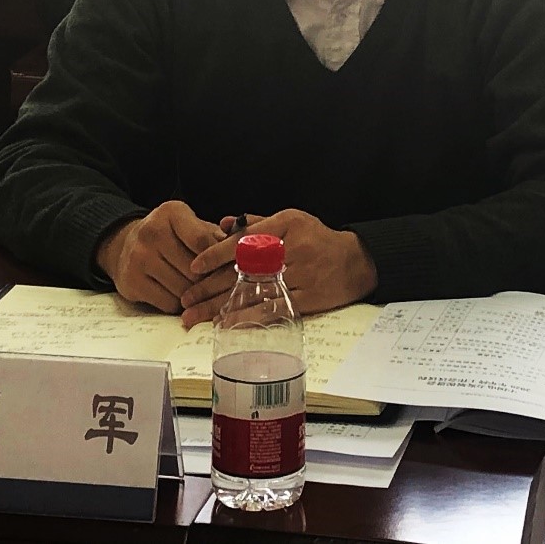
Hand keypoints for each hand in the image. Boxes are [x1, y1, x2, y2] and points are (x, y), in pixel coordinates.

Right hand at [95, 201, 224, 313]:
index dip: (218, 258)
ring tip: (202, 291)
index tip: (228, 267)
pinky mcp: (131, 282)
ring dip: (196, 294)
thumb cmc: (170, 236)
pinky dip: (180, 305)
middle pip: (193, 269)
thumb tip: (237, 250)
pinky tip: (182, 296)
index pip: (202, 240)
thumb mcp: (190, 225)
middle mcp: (150, 232)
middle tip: (220, 285)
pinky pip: (168, 303)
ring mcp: (138, 258)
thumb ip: (214, 235)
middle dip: (210, 280)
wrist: (126, 246)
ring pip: (182, 289)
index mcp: (171, 213)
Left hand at [179, 209, 378, 327]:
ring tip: (196, 317)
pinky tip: (228, 324)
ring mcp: (301, 274)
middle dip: (210, 286)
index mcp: (286, 224)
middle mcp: (292, 248)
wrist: (358, 261)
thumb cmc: (319, 239)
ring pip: (253, 292)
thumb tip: (224, 223)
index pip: (243, 239)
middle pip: (242, 269)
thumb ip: (258, 222)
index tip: (194, 267)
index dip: (215, 254)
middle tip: (185, 299)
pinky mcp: (308, 298)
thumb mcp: (291, 220)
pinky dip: (248, 317)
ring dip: (221, 306)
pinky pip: (272, 309)